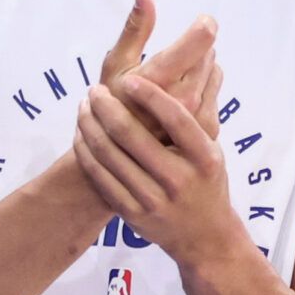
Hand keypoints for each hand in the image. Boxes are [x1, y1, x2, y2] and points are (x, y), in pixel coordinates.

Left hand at [74, 72, 238, 264]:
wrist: (205, 237)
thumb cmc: (208, 182)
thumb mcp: (214, 149)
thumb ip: (203, 111)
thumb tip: (207, 57)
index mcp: (204, 158)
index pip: (176, 120)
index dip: (151, 97)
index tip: (129, 79)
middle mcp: (180, 180)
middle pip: (133, 136)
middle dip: (107, 107)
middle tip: (95, 89)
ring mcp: (154, 200)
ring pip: (110, 156)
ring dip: (90, 126)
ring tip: (83, 106)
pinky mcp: (133, 215)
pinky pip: (100, 179)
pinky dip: (86, 153)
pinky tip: (80, 135)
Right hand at [99, 0, 222, 139]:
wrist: (119, 156)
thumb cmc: (112, 104)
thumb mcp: (116, 63)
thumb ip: (135, 27)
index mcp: (158, 79)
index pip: (202, 40)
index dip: (204, 25)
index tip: (202, 22)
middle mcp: (183, 99)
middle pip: (208, 52)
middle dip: (194, 48)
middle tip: (173, 59)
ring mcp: (198, 116)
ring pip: (214, 69)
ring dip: (200, 66)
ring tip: (176, 76)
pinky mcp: (209, 129)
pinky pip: (215, 91)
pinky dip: (203, 86)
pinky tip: (182, 95)